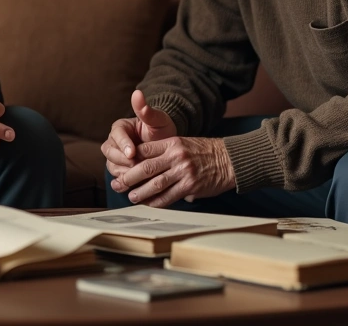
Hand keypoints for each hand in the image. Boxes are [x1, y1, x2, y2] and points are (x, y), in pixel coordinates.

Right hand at [101, 90, 177, 179]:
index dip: (123, 144)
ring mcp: (116, 156)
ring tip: (137, 176)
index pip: (117, 135)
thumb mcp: (157, 119)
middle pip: (109, 152)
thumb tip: (137, 93)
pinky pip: (117, 176)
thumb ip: (146, 110)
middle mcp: (114, 142)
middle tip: (136, 166)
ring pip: (111, 165)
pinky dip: (124, 181)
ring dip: (123, 171)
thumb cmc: (161, 129)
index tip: (132, 152)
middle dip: (121, 160)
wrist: (166, 146)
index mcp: (120, 127)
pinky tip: (136, 184)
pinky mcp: (120, 169)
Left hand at [109, 136, 235, 207]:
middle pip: (145, 167)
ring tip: (131, 197)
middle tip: (118, 184)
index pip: (144, 149)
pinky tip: (149, 204)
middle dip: (129, 177)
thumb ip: (164, 152)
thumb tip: (143, 162)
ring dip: (140, 192)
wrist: (229, 160)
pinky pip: (169, 197)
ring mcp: (183, 171)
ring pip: (155, 184)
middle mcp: (176, 156)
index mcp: (172, 143)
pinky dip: (156, 202)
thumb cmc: (204, 153)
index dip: (130, 159)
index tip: (120, 167)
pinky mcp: (190, 186)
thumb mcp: (183, 144)